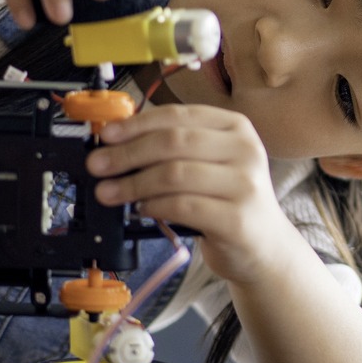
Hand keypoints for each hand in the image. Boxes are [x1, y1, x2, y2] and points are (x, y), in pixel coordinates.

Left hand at [86, 105, 303, 287]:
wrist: (264, 247)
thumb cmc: (227, 202)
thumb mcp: (209, 164)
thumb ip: (174, 149)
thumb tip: (116, 144)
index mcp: (235, 127)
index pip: (177, 115)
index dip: (136, 124)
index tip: (106, 136)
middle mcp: (245, 150)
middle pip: (173, 142)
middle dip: (127, 153)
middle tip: (97, 165)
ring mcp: (245, 184)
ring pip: (174, 174)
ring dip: (133, 184)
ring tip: (108, 193)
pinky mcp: (237, 219)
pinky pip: (183, 206)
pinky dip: (154, 206)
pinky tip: (140, 210)